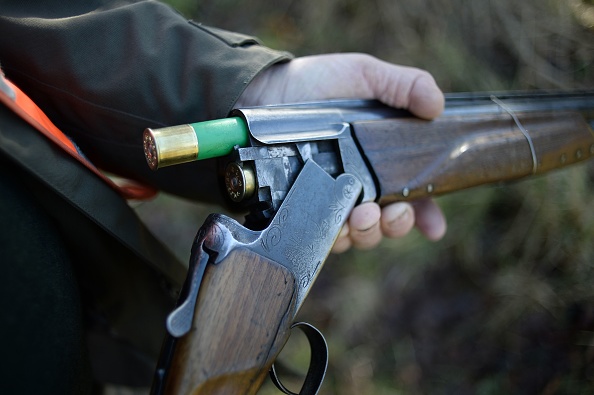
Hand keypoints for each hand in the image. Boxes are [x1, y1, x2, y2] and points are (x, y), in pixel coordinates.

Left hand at [236, 53, 446, 251]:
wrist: (262, 92)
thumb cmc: (314, 83)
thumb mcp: (363, 75)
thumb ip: (404, 86)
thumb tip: (438, 105)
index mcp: (377, 160)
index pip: (411, 195)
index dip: (426, 214)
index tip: (434, 226)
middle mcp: (356, 185)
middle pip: (386, 222)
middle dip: (397, 224)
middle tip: (393, 212)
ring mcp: (327, 200)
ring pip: (356, 234)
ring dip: (368, 232)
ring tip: (364, 214)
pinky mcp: (299, 209)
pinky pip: (320, 236)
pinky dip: (333, 236)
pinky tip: (336, 223)